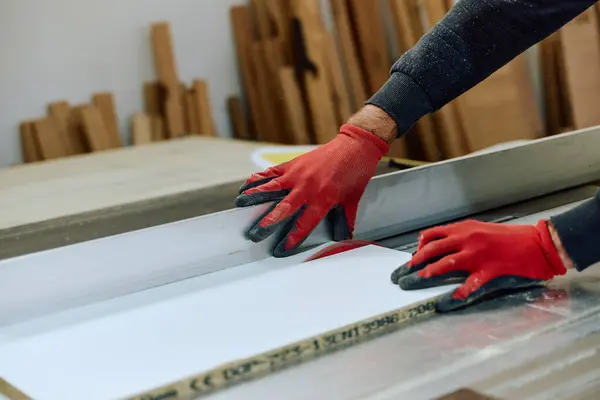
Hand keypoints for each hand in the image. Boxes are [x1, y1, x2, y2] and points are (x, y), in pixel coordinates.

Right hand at [234, 124, 388, 256]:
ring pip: (271, 187)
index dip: (292, 238)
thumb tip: (345, 236)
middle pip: (283, 208)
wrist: (355, 146)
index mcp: (323, 198)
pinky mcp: (293, 163)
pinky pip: (272, 172)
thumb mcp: (352, 199)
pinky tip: (246, 185)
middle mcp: (307, 186)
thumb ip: (345, 219)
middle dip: (267, 223)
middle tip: (254, 234)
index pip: (304, 223)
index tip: (281, 249)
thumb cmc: (356, 172)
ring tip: (239, 205)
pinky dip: (258, 179)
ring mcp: (298, 173)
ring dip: (254, 196)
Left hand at [391, 220, 567, 311]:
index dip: (418, 247)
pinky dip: (453, 296)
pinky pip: (467, 286)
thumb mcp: (481, 230)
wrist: (539, 244)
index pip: (432, 235)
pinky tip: (442, 304)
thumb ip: (461, 237)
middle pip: (432, 250)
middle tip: (399, 275)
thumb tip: (440, 247)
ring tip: (410, 284)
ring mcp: (477, 255)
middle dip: (412, 263)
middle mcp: (467, 239)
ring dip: (425, 275)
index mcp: (464, 229)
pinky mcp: (489, 271)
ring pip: (444, 265)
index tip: (410, 259)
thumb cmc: (511, 238)